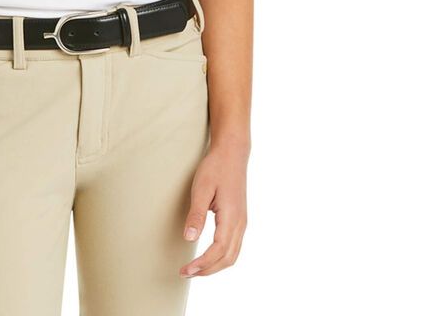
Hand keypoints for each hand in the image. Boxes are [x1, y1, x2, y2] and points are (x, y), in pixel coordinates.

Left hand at [179, 144, 247, 276]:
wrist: (232, 153)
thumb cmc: (215, 168)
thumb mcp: (202, 188)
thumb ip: (197, 214)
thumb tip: (189, 239)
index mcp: (231, 217)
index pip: (218, 250)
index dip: (202, 264)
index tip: (186, 270)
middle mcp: (240, 223)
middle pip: (227, 258)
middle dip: (207, 270)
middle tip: (185, 273)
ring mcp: (242, 222)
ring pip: (232, 255)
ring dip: (214, 266)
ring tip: (194, 269)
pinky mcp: (239, 219)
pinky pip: (233, 247)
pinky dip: (221, 258)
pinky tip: (208, 257)